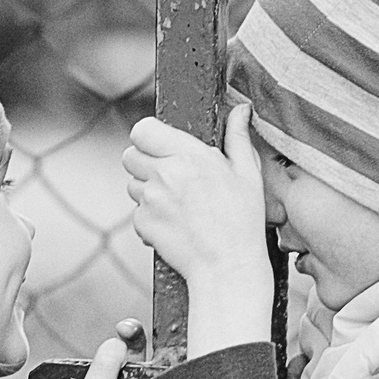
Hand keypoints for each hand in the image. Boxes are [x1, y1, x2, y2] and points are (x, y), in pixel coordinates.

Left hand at [123, 103, 272, 353]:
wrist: (227, 269)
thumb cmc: (243, 222)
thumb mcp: (248, 175)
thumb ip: (238, 138)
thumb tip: (241, 109)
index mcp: (189, 155)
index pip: (143, 130)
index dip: (149, 137)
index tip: (162, 147)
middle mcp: (164, 173)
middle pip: (130, 155)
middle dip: (145, 163)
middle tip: (170, 178)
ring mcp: (150, 200)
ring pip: (132, 185)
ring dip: (147, 191)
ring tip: (179, 206)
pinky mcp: (142, 224)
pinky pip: (136, 213)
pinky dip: (150, 219)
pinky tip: (176, 226)